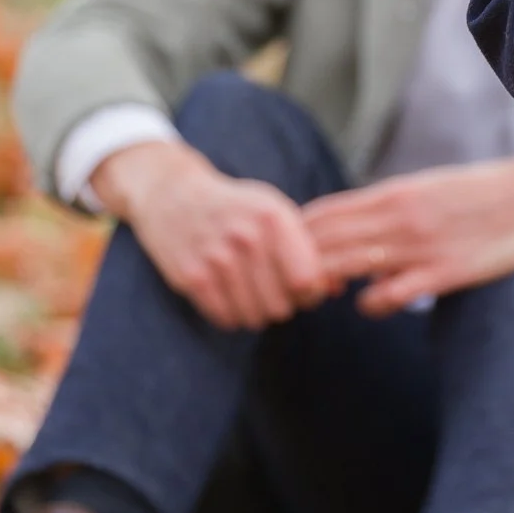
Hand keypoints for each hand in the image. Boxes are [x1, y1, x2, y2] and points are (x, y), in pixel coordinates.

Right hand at [92, 139, 328, 330]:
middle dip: (283, 305)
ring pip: (254, 316)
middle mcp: (247, 236)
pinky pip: (225, 318)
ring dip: (256, 313)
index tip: (303, 289)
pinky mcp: (191, 276)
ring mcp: (216, 257)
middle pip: (282, 305)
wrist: (174, 194)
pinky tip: (228, 295)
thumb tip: (338, 288)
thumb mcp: (274, 212)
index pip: (307, 280)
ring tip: (251, 292)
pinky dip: (231, 315)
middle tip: (272, 291)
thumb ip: (308, 248)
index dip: (310, 293)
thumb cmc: (237, 208)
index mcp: (274, 217)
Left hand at [302, 153, 513, 316]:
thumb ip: (386, 206)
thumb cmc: (479, 195)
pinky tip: (377, 302)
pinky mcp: (443, 273)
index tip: (290, 258)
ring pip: (342, 267)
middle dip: (295, 267)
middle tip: (295, 286)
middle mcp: (398, 216)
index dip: (292, 240)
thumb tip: (348, 225)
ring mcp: (418, 246)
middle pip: (321, 243)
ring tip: (324, 295)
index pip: (319, 215)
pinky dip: (369, 305)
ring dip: (322, 286)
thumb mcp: (425, 188)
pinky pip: (386, 297)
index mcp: (393, 192)